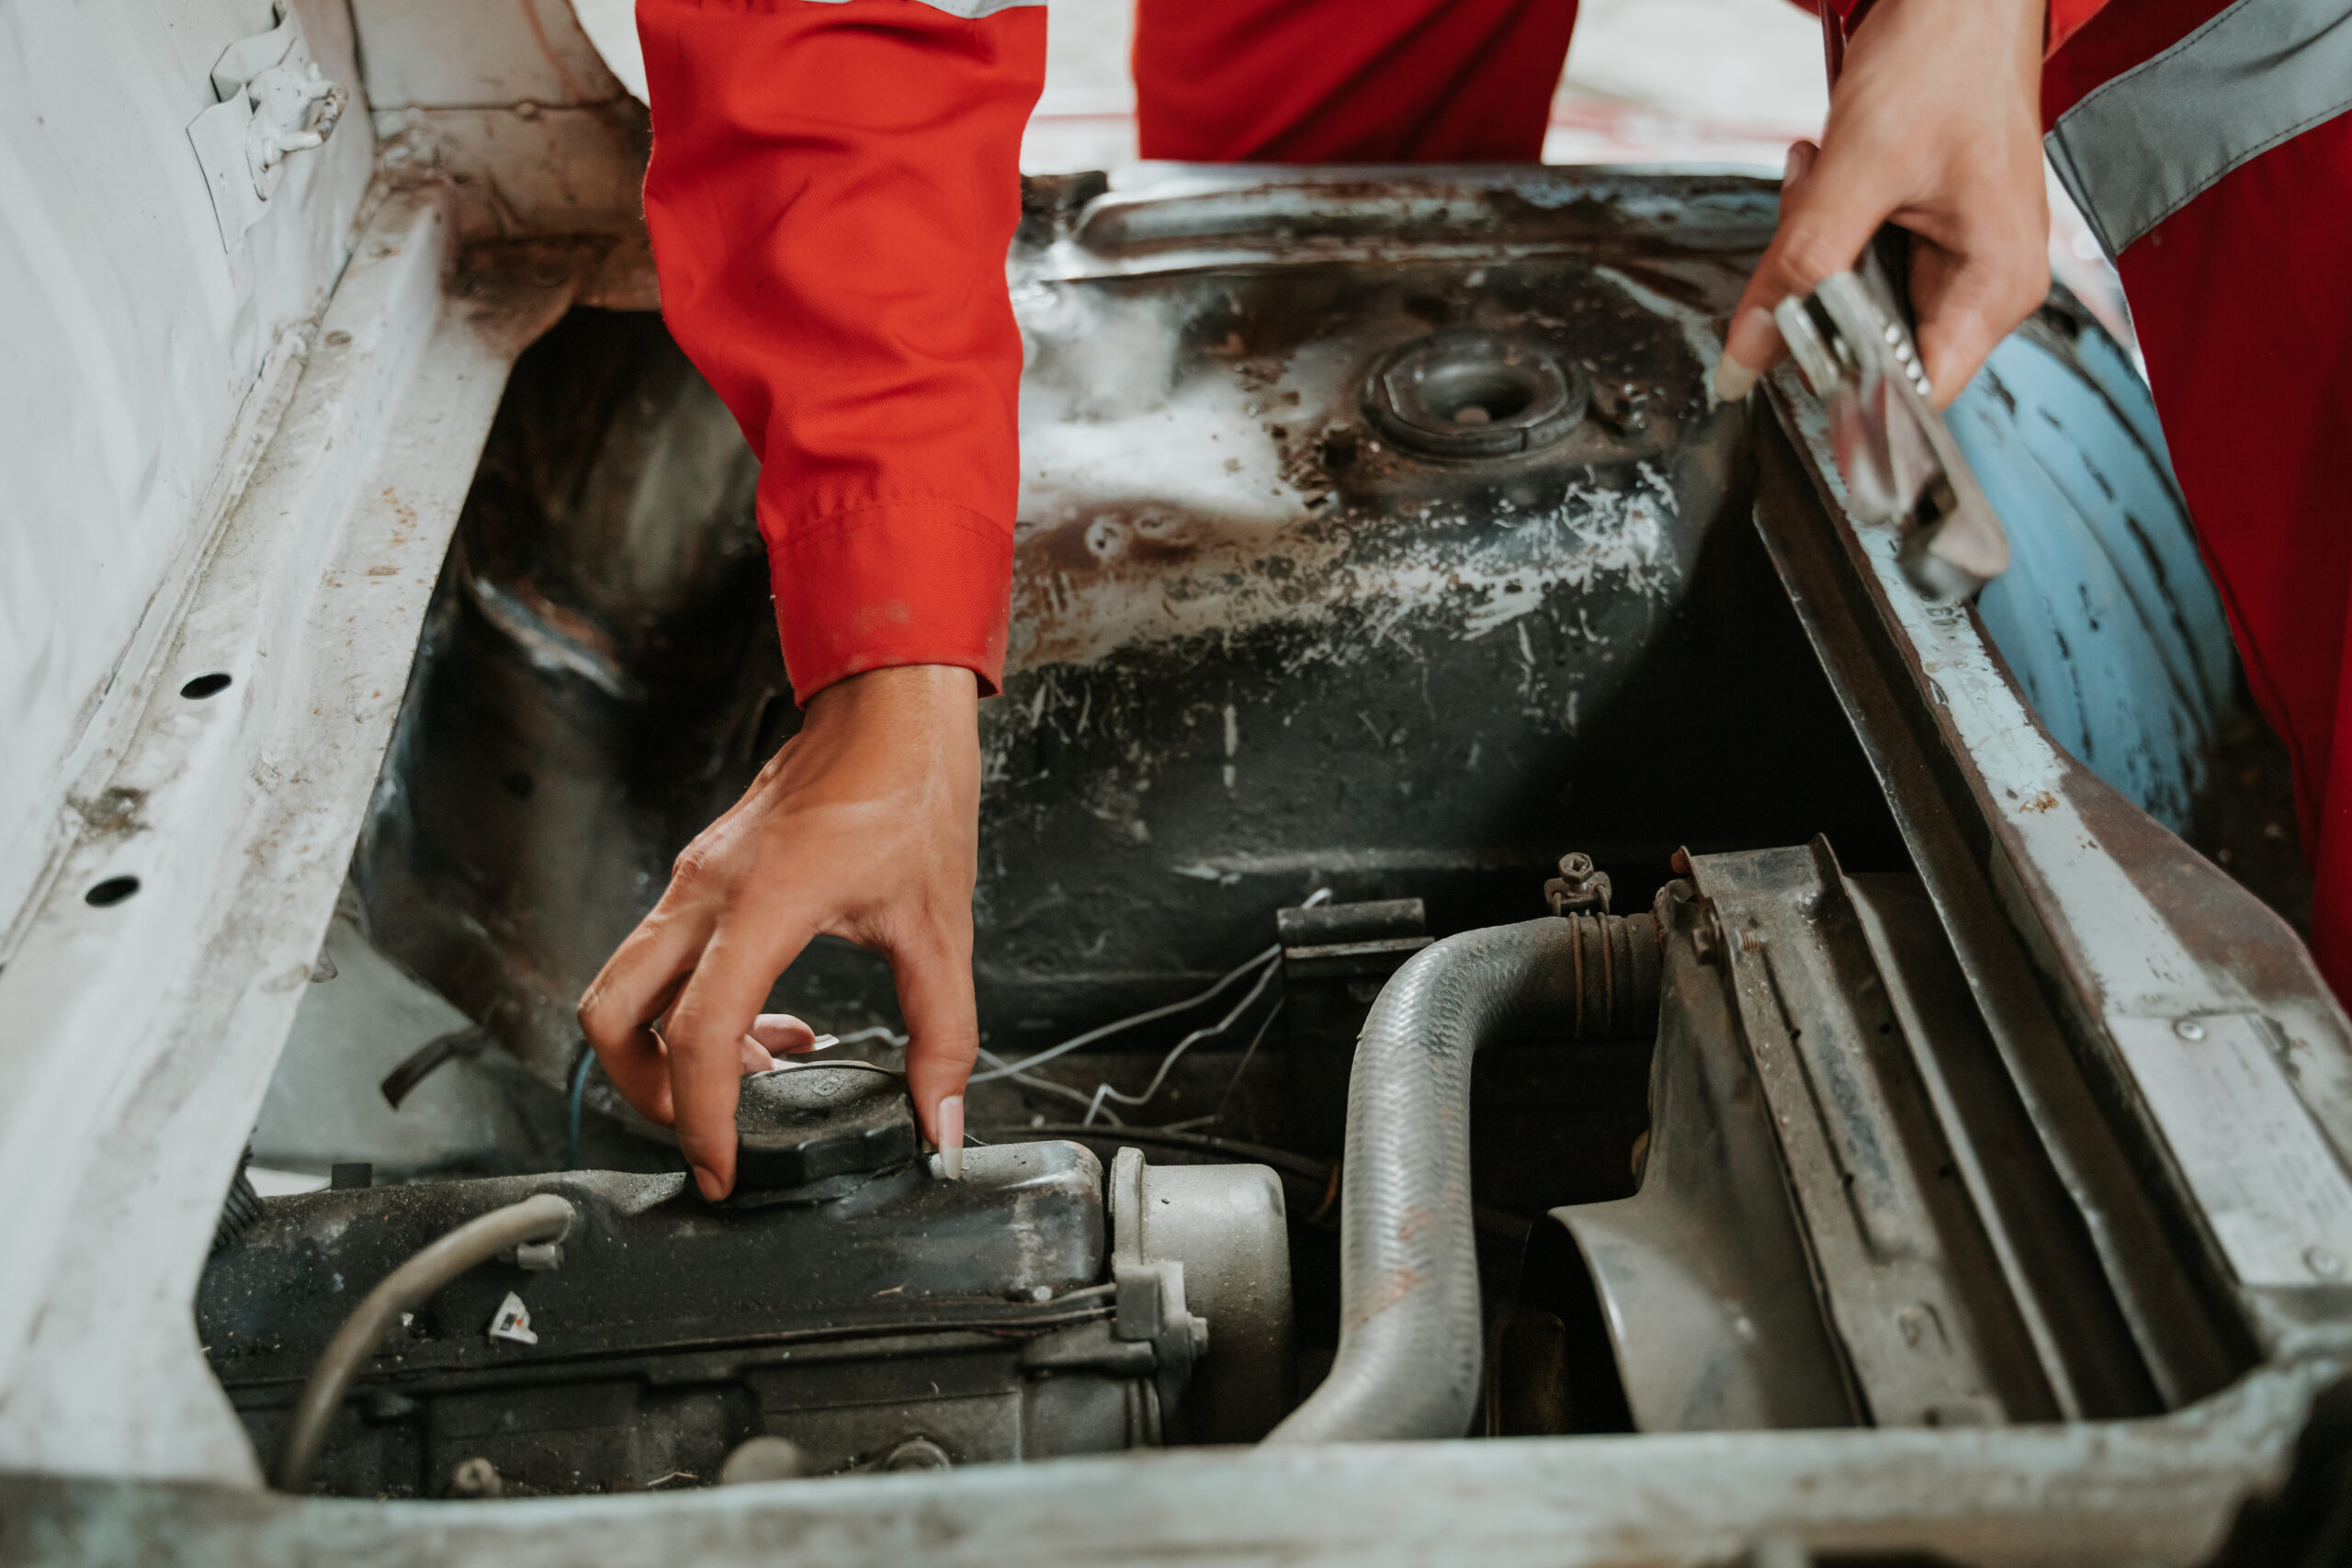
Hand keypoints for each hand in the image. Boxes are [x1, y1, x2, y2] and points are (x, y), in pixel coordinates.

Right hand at [578, 664, 981, 1198]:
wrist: (890, 707)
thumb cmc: (911, 791)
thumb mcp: (940, 928)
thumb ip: (943, 1036)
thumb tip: (940, 1123)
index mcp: (762, 903)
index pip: (701, 1035)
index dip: (702, 1119)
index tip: (721, 1170)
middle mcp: (706, 891)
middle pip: (613, 1016)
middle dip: (646, 1091)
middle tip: (709, 1129)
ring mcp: (695, 880)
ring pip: (629, 989)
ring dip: (672, 1052)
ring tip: (762, 1073)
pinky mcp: (702, 875)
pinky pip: (664, 961)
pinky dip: (694, 1010)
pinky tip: (773, 1024)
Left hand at [1714, 0, 2048, 408]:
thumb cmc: (1946, 56)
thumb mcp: (1856, 170)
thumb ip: (1797, 272)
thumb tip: (1745, 361)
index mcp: (1997, 286)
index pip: (1915, 395)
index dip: (1846, 392)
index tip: (1785, 364)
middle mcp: (1987, 283)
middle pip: (1874, 347)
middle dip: (1818, 294)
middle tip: (1806, 219)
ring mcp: (1959, 257)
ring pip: (1854, 300)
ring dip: (1816, 248)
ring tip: (1821, 177)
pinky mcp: (1928, 231)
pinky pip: (1857, 258)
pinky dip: (1828, 222)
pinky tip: (1826, 170)